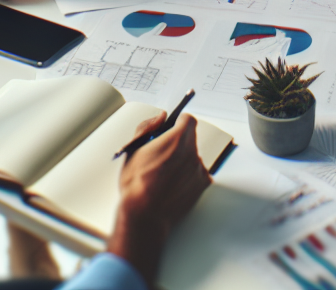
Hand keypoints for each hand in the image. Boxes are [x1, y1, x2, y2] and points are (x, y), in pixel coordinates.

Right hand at [108, 113, 210, 284]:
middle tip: (162, 155)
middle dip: (177, 143)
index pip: (188, 120)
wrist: (144, 217)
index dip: (178, 122)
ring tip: (164, 175)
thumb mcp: (133, 149)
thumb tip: (160, 117)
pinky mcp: (202, 185)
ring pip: (192, 156)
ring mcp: (199, 169)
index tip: (171, 128)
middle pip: (190, 138)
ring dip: (182, 160)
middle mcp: (192, 153)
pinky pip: (197, 173)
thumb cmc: (136, 186)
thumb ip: (148, 126)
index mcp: (177, 140)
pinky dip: (188, 176)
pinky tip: (172, 184)